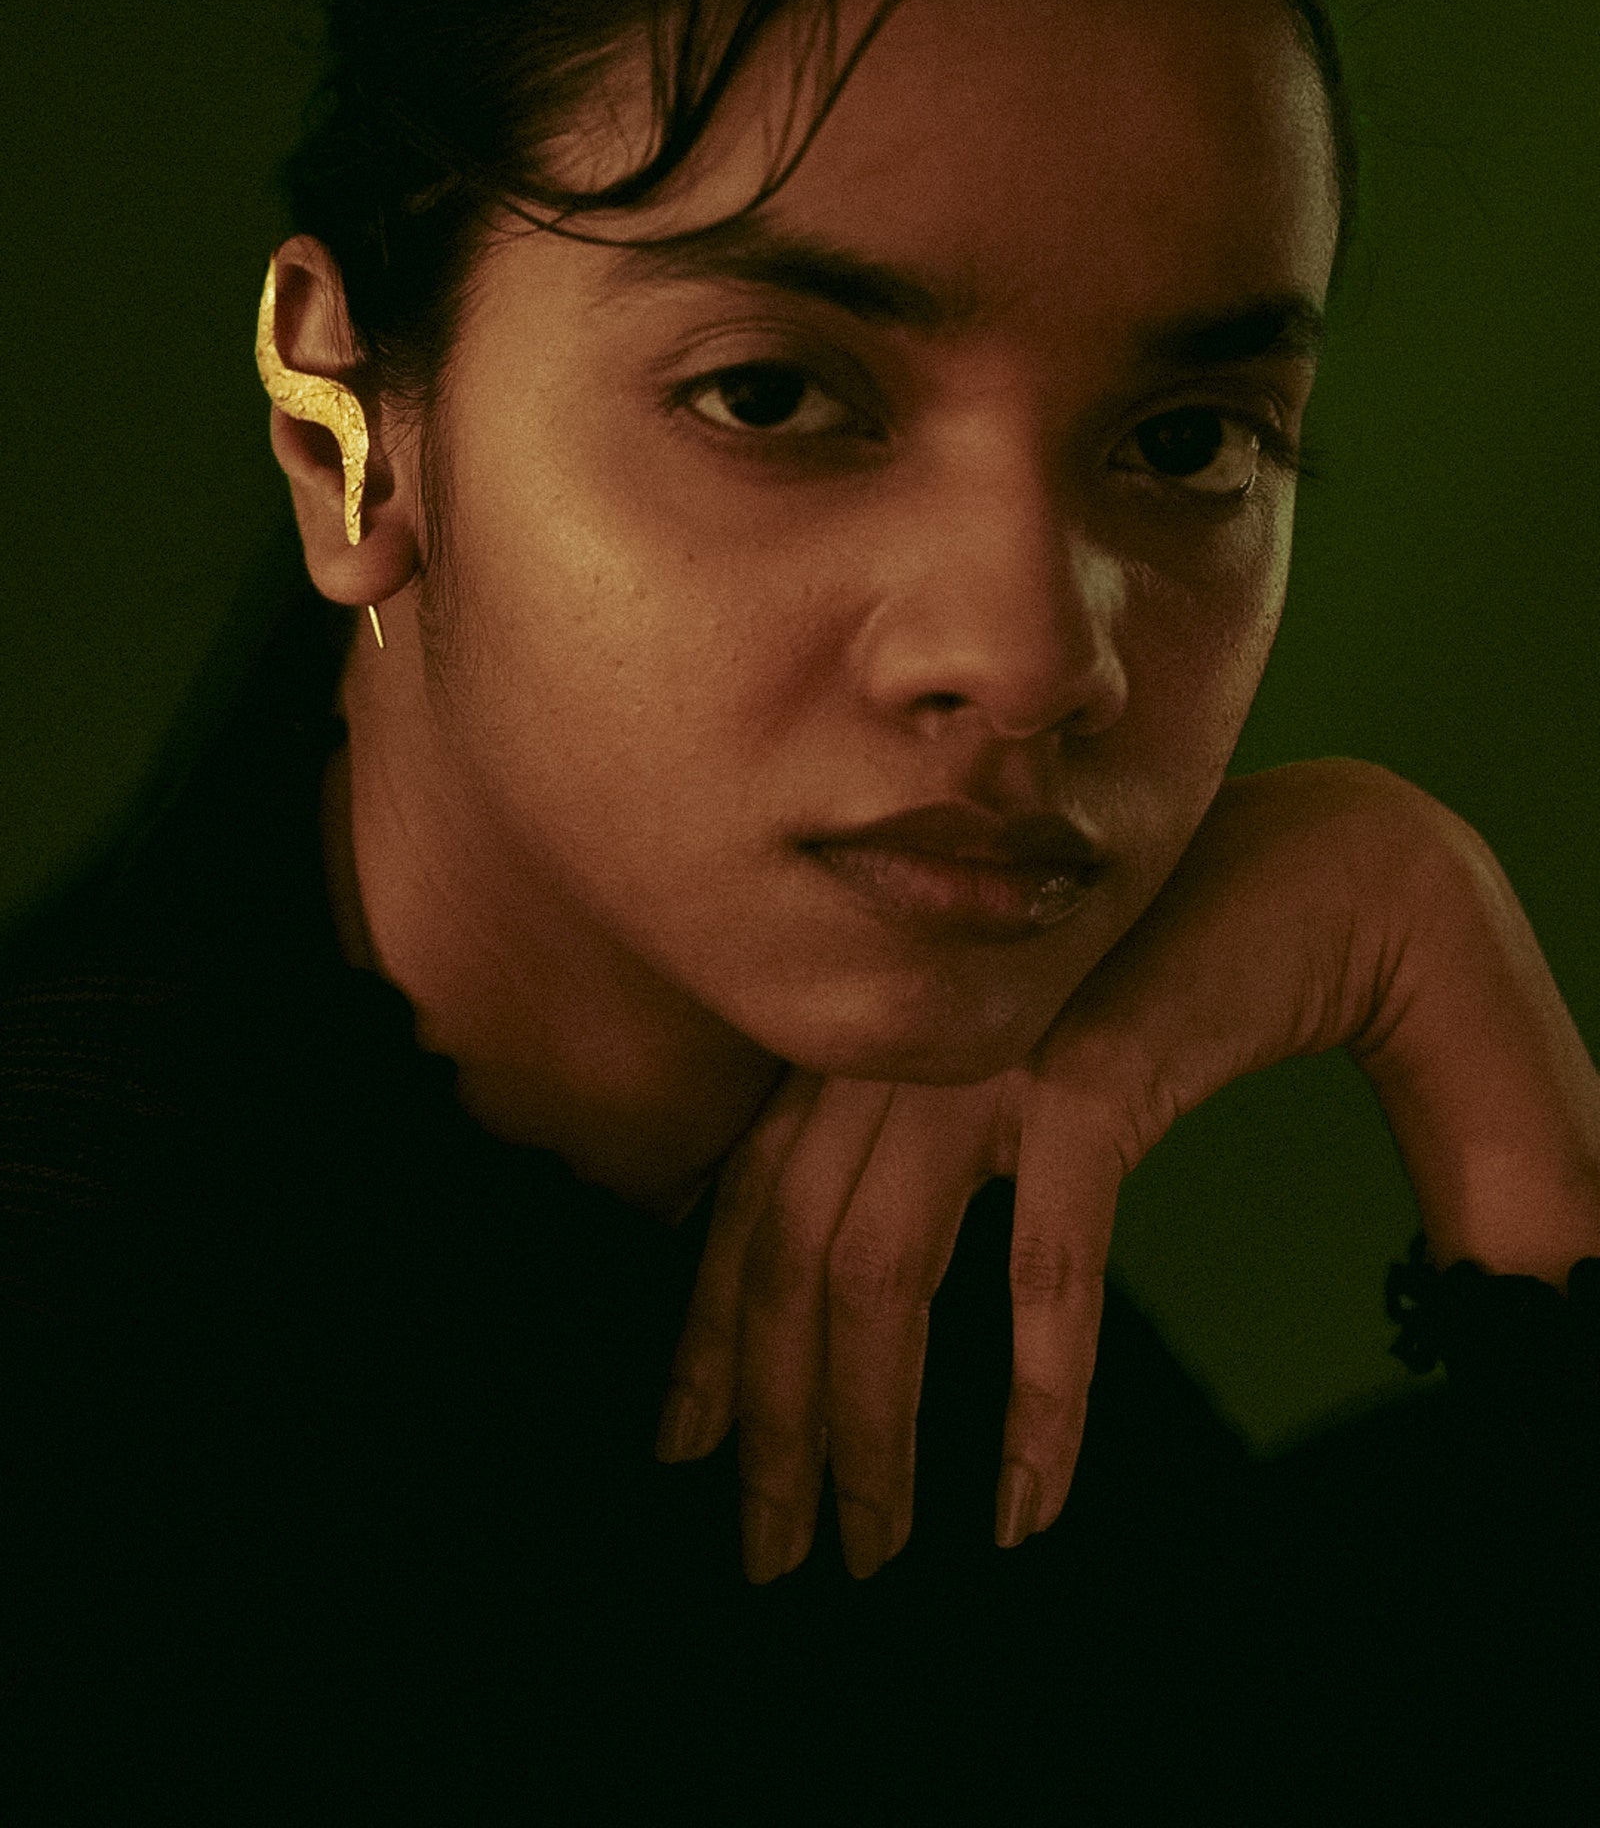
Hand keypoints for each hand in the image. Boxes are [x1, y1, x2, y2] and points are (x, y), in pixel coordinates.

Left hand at [653, 758, 1599, 1585]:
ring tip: (880, 1552)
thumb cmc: (1150, 979)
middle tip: (774, 1553)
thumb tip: (833, 1287)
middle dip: (769, 1419)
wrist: (1310, 876)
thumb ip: (909, 1136)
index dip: (705, 1330)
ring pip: (876, 1274)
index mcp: (870, 1031)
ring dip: (871, 1435)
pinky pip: (1042, 1271)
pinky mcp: (1092, 1077)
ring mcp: (987, 1054)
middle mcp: (901, 1038)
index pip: (745, 1196)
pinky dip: (1033, 1401)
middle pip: (787, 1251)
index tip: (683, 1441)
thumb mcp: (999, 1057)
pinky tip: (1025, 1505)